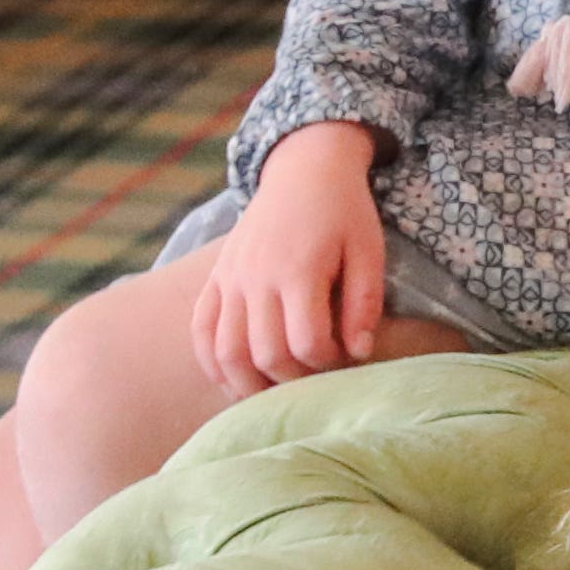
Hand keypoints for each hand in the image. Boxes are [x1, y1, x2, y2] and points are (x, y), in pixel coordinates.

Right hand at [194, 124, 391, 392]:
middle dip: (292, 380)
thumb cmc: (344, 213)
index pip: (306, 342)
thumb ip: (365, 303)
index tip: (345, 360)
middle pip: (264, 354)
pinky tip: (232, 382)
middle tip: (315, 382)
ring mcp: (228, 280)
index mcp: (298, 271)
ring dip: (247, 385)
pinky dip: (212, 363)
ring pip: (225, 351)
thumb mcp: (369, 250)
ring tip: (273, 399)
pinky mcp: (214, 280)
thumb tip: (359, 354)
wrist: (303, 171)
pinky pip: (201, 331)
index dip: (328, 363)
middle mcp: (255, 279)